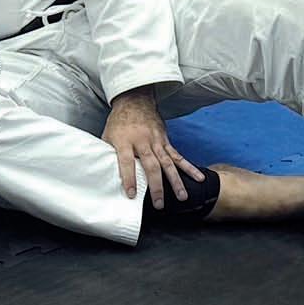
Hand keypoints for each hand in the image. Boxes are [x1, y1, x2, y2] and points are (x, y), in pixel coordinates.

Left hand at [101, 87, 204, 208]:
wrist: (135, 100)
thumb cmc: (119, 121)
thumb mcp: (107, 136)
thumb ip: (108, 154)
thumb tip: (105, 174)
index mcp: (125, 142)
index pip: (127, 162)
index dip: (129, 178)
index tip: (132, 194)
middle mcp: (143, 142)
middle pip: (151, 166)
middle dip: (156, 186)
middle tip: (160, 204)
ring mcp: (157, 142)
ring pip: (168, 164)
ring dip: (176, 181)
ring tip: (182, 196)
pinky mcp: (165, 141)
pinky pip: (178, 156)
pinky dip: (188, 167)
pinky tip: (198, 177)